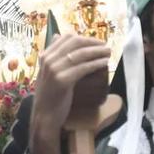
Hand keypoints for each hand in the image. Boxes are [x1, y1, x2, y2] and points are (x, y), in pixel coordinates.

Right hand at [29, 34, 110, 153]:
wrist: (44, 117)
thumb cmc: (49, 96)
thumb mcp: (48, 72)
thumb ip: (53, 56)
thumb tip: (58, 36)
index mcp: (45, 56)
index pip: (67, 38)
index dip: (84, 38)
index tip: (96, 42)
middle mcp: (48, 60)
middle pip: (75, 43)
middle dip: (93, 42)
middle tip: (105, 46)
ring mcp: (54, 70)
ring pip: (80, 54)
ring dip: (97, 51)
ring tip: (108, 52)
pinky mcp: (62, 80)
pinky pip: (83, 68)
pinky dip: (96, 63)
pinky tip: (104, 63)